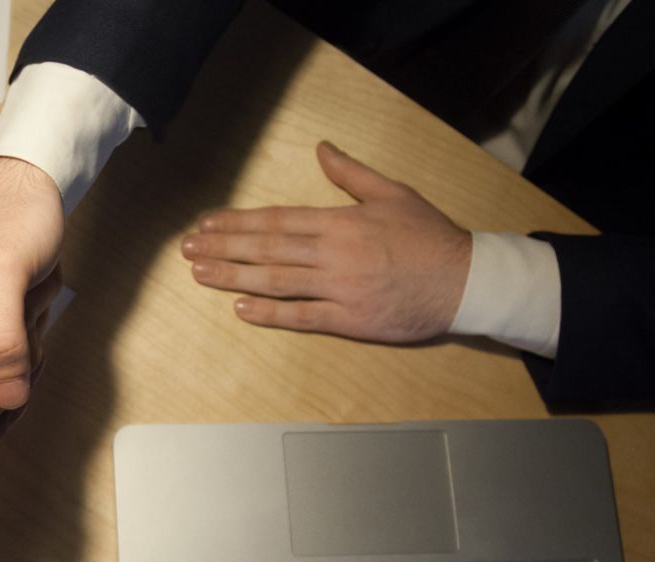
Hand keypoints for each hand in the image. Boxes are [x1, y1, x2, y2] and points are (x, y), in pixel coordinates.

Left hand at [182, 141, 470, 342]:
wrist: (467, 281)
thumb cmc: (430, 237)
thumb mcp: (393, 193)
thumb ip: (352, 173)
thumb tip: (321, 148)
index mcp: (341, 221)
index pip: (277, 220)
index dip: (238, 222)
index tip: (207, 223)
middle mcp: (334, 253)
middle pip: (267, 249)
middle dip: (223, 247)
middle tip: (187, 248)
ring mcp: (340, 288)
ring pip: (276, 281)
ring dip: (234, 276)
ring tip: (200, 273)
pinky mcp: (350, 319)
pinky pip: (302, 316)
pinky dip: (270, 313)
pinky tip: (240, 308)